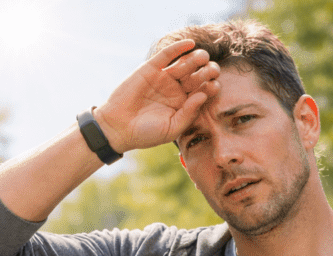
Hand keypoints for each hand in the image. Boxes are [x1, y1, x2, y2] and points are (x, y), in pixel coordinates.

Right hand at [94, 39, 220, 152]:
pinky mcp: (150, 68)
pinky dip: (178, 48)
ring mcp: (164, 78)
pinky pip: (167, 55)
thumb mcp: (171, 129)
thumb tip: (203, 95)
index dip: (210, 87)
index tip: (215, 85)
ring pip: (185, 64)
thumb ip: (188, 114)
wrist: (118, 128)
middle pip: (197, 76)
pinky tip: (190, 43)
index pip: (202, 91)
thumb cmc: (146, 134)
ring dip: (196, 58)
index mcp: (183, 104)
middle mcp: (176, 89)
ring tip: (203, 57)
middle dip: (206, 71)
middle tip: (212, 70)